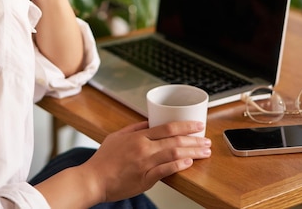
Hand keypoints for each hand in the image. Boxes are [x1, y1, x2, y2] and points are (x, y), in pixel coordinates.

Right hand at [80, 120, 211, 202]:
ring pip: (175, 155)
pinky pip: (166, 171)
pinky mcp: (146, 179)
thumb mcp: (118, 136)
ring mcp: (146, 164)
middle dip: (195, 139)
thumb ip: (136, 128)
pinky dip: (179, 166)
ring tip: (205, 152)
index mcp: (138, 137)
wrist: (95, 179)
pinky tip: (189, 163)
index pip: (167, 127)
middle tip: (207, 139)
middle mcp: (144, 149)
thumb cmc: (104, 159)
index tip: (198, 124)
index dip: (185, 125)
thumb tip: (150, 121)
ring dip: (193, 152)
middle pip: (175, 141)